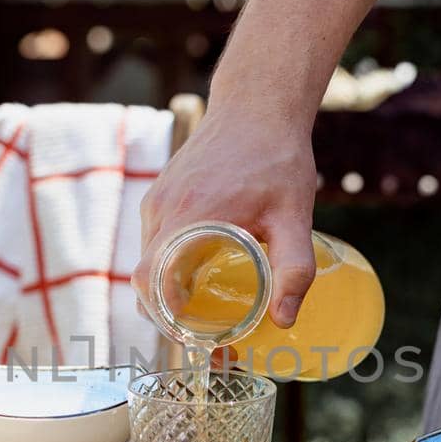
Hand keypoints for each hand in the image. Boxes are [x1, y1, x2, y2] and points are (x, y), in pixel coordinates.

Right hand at [135, 108, 317, 326]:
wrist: (257, 103)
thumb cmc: (278, 157)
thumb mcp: (295, 215)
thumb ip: (294, 268)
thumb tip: (285, 321)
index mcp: (190, 216)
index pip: (152, 281)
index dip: (164, 316)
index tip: (193, 337)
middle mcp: (164, 209)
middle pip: (145, 280)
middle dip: (168, 315)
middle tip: (205, 336)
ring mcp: (158, 199)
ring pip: (147, 261)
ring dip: (168, 291)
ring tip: (205, 312)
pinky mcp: (161, 192)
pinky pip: (154, 240)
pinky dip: (168, 265)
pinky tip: (200, 275)